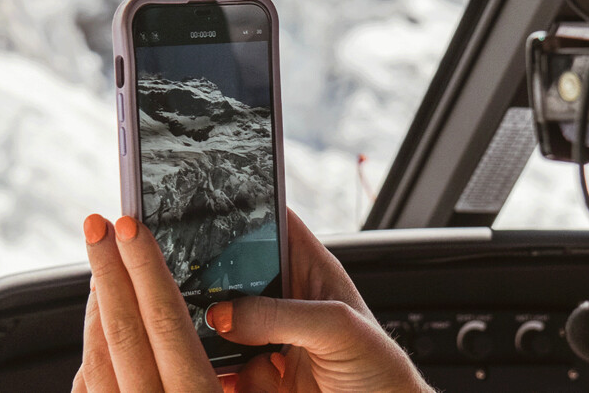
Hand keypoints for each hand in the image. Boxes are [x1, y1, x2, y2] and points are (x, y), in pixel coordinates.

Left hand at [71, 213, 274, 391]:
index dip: (144, 267)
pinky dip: (93, 348)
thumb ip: (262, 386)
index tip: (128, 226)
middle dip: (107, 268)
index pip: (165, 319)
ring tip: (101, 266)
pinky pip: (88, 387)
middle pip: (121, 329)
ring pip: (95, 356)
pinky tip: (101, 327)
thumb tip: (259, 351)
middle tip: (96, 225)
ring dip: (96, 306)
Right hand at [221, 209, 432, 391]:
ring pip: (220, 325)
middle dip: (215, 289)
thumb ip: (280, 315)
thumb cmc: (380, 370)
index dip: (243, 213)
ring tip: (241, 353)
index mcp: (308, 270)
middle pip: (231, 277)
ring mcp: (268, 339)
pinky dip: (225, 376)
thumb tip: (224, 314)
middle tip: (210, 305)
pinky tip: (245, 381)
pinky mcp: (258, 375)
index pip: (271, 224)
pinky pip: (223, 368)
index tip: (207, 218)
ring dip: (218, 339)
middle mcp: (283, 301)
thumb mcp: (337, 328)